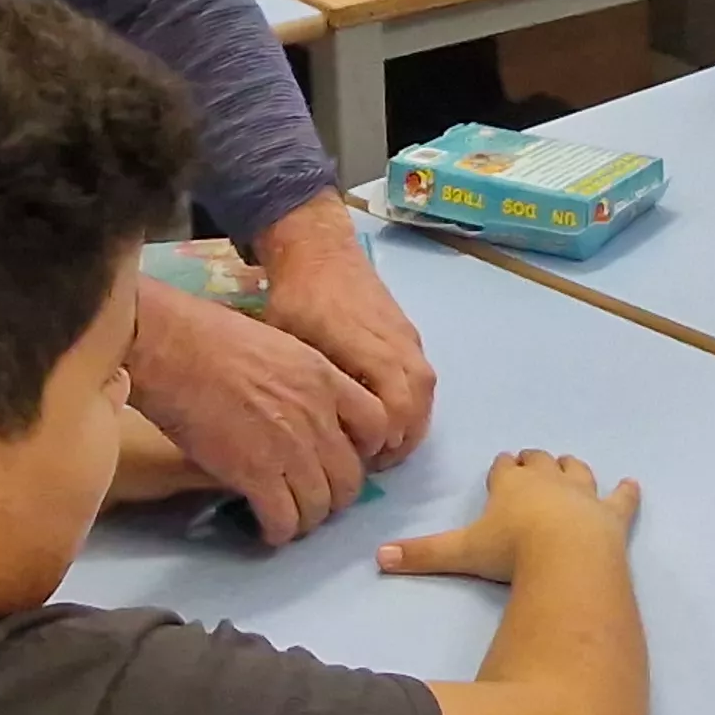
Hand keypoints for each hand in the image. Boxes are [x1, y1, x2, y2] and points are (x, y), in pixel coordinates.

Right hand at [123, 279, 386, 543]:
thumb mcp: (279, 346)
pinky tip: (266, 528)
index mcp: (325, 379)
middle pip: (351, 477)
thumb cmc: (210, 337)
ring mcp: (290, 447)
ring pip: (320, 505)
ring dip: (306, 519)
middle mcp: (317, 416)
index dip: (363, 450)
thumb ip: (302, 382)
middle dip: (335, 496)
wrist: (172, 347)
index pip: (377, 425)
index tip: (340, 458)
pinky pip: (283, 518)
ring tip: (288, 519)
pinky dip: (277, 530)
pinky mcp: (256, 474)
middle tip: (313, 499)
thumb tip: (301, 411)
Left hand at [256, 195, 437, 464]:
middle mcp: (397, 344)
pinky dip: (412, 404)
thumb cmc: (297, 297)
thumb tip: (303, 432)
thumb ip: (305, 383)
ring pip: (426, 392)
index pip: (395, 406)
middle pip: (418, 404)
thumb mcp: (288, 341)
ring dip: (410, 424)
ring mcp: (407, 339)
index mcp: (367, 347)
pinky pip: (423, 378)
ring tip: (381, 447)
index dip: (381, 441)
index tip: (356, 457)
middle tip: (372, 464)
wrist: (320, 251)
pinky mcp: (409, 335)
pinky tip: (386, 418)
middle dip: (400, 441)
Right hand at [375, 450, 639, 582]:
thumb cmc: (512, 553)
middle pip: (540, 463)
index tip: (501, 465)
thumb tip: (378, 558)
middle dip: (534, 462)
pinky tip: (633, 485)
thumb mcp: (461, 553)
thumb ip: (421, 554)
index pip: (504, 468)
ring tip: (567, 465)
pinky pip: (622, 499)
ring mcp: (583, 495)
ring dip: (571, 469)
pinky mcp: (612, 514)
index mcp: (511, 485)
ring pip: (577, 472)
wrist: (567, 559)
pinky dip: (626, 493)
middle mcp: (547, 482)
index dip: (502, 468)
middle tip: (528, 463)